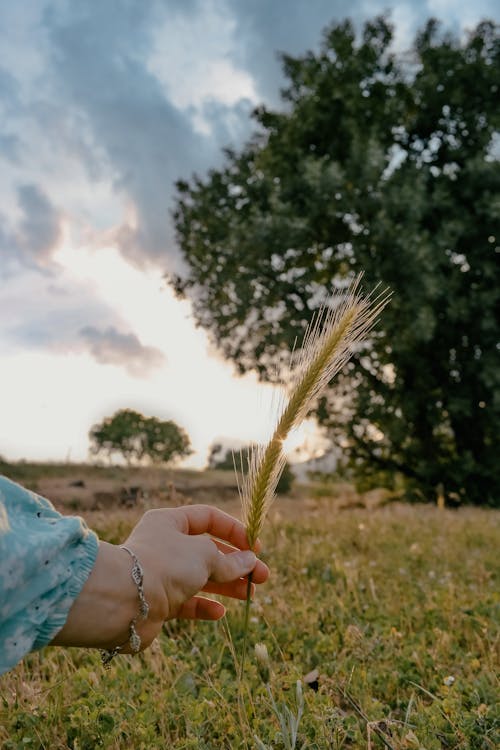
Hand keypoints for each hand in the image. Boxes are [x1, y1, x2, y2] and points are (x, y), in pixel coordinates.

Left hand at [52, 505, 268, 652]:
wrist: (123, 601)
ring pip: (201, 577)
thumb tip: (249, 562)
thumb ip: (229, 560)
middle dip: (236, 563)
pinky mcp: (158, 601)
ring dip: (226, 584)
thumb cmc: (165, 565)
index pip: (208, 518)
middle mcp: (164, 545)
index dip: (234, 530)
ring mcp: (161, 574)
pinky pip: (187, 602)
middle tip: (262, 576)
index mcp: (170, 522)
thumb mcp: (205, 555)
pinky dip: (204, 606)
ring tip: (251, 593)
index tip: (255, 546)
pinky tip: (219, 613)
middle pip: (208, 550)